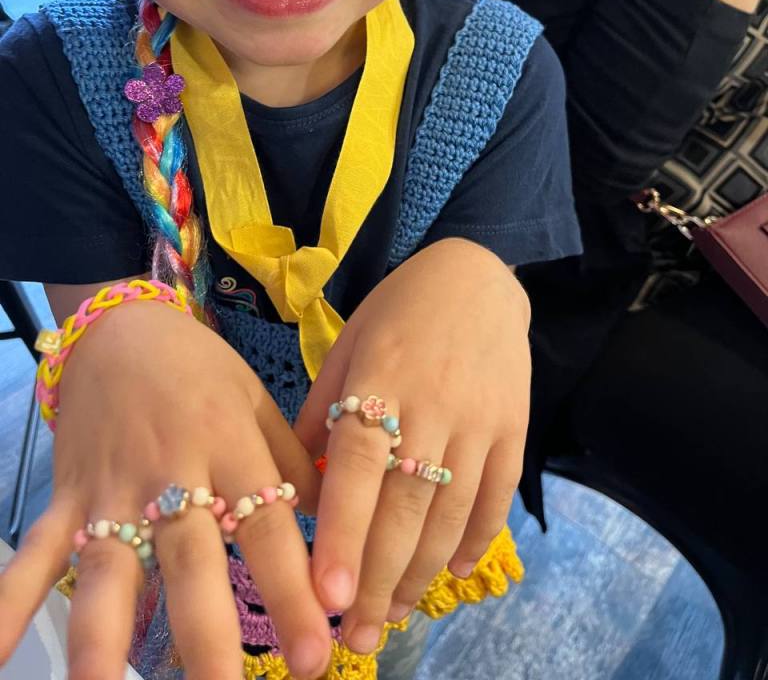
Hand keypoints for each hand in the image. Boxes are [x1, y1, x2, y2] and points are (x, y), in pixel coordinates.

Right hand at [0, 299, 330, 679]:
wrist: (124, 327)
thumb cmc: (201, 370)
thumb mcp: (257, 402)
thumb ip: (295, 461)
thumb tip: (342, 522)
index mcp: (228, 446)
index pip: (264, 524)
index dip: (290, 586)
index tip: (315, 652)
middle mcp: (171, 472)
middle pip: (189, 559)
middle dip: (210, 635)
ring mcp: (112, 489)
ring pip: (109, 567)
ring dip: (104, 637)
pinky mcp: (68, 496)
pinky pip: (34, 551)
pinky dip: (9, 600)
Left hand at [294, 238, 530, 653]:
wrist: (477, 275)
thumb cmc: (397, 310)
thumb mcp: (347, 345)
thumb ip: (321, 414)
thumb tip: (298, 491)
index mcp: (380, 378)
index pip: (359, 466)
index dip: (345, 533)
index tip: (328, 595)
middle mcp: (433, 403)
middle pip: (406, 505)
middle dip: (379, 579)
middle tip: (356, 636)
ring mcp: (481, 419)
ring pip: (451, 512)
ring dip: (421, 573)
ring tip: (393, 617)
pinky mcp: (514, 427)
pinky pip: (497, 495)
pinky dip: (475, 540)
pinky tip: (449, 573)